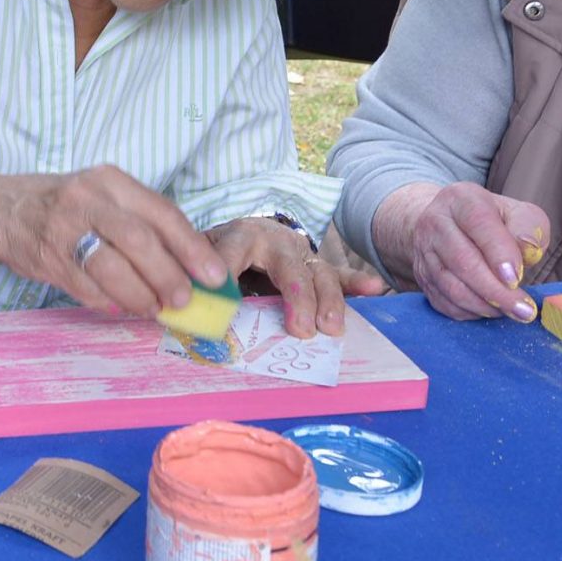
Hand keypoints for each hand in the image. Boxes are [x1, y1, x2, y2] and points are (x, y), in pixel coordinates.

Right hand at [0, 165, 227, 319]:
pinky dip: (110, 303)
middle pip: (139, 240)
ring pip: (112, 267)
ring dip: (140, 295)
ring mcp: (63, 230)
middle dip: (168, 275)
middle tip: (184, 299)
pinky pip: (87, 288)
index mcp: (110, 180)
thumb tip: (191, 264)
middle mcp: (87, 200)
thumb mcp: (104, 193)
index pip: (162, 213)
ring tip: (153, 308)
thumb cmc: (67, 203)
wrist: (2, 208)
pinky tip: (122, 307)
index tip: (214, 276)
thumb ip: (143, 220)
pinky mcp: (48, 259)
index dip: (192, 248)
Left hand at [208, 217, 383, 337]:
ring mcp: (301, 254)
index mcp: (240, 236)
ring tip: (331, 328)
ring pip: (320, 274)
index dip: (229, 270)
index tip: (228, 296)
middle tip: (300, 330)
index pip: (234, 251)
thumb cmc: (221, 251)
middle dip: (297, 297)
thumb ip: (197, 279)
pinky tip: (375, 289)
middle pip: (290, 267)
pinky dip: (357, 283)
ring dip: (328, 301)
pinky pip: (340, 275)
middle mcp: (275, 241)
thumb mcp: (202, 257)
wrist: (246, 230)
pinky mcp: (317, 267)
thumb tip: (186, 308)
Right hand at [384, 181, 551, 321]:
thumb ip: (529, 227)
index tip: (517, 279)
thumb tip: (528, 248)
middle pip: (462, 260)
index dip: (498, 252)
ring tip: (511, 312)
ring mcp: (423, 250)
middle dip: (496, 291)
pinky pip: (443, 302)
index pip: (478, 223)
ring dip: (484, 305)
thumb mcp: (518, 213)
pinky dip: (469, 312)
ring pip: (451, 286)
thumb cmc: (494, 221)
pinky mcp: (421, 276)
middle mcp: (435, 221)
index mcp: (461, 199)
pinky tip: (491, 310)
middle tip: (524, 309)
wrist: (449, 225)